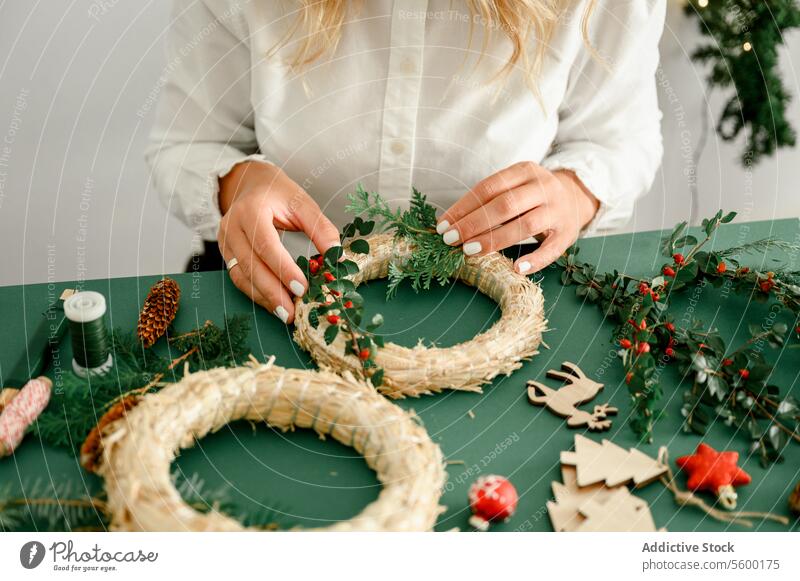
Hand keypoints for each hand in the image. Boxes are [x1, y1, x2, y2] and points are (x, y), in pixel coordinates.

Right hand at [218, 161, 339, 322]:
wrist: (250, 184)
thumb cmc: (279, 194)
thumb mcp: (302, 202)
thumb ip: (320, 228)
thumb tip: (337, 257)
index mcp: (251, 209)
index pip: (265, 244)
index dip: (282, 268)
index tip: (301, 288)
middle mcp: (232, 225)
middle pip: (250, 264)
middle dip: (272, 291)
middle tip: (292, 312)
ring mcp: (224, 240)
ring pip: (241, 275)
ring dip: (263, 297)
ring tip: (285, 314)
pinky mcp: (225, 252)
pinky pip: (238, 278)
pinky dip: (256, 293)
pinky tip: (274, 304)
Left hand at [436, 162, 599, 273]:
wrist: (575, 197)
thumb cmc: (531, 195)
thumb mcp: (514, 186)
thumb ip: (488, 200)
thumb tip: (450, 223)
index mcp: (525, 171)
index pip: (488, 188)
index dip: (463, 207)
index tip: (443, 224)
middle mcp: (543, 188)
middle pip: (505, 205)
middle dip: (474, 223)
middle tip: (451, 239)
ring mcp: (557, 211)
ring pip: (526, 225)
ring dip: (495, 239)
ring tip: (470, 251)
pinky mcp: (567, 233)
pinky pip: (551, 249)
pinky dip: (534, 260)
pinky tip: (516, 267)